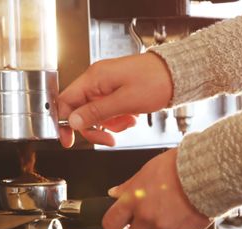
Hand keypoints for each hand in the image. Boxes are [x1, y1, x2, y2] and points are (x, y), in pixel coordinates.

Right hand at [57, 53, 172, 147]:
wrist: (177, 75)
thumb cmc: (156, 81)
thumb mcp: (125, 101)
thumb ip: (96, 112)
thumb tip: (73, 121)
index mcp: (94, 78)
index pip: (65, 101)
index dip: (64, 122)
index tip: (68, 140)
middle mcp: (97, 80)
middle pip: (80, 111)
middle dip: (95, 128)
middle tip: (109, 139)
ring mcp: (107, 86)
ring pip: (96, 114)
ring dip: (110, 124)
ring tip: (128, 121)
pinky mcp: (118, 92)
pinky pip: (109, 111)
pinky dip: (119, 119)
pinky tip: (131, 116)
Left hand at [102, 148, 210, 228]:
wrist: (207, 170)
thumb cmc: (179, 166)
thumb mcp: (148, 170)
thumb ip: (130, 186)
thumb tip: (114, 193)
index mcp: (133, 200)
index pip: (111, 224)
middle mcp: (146, 216)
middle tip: (156, 223)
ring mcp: (165, 227)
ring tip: (179, 215)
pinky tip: (191, 219)